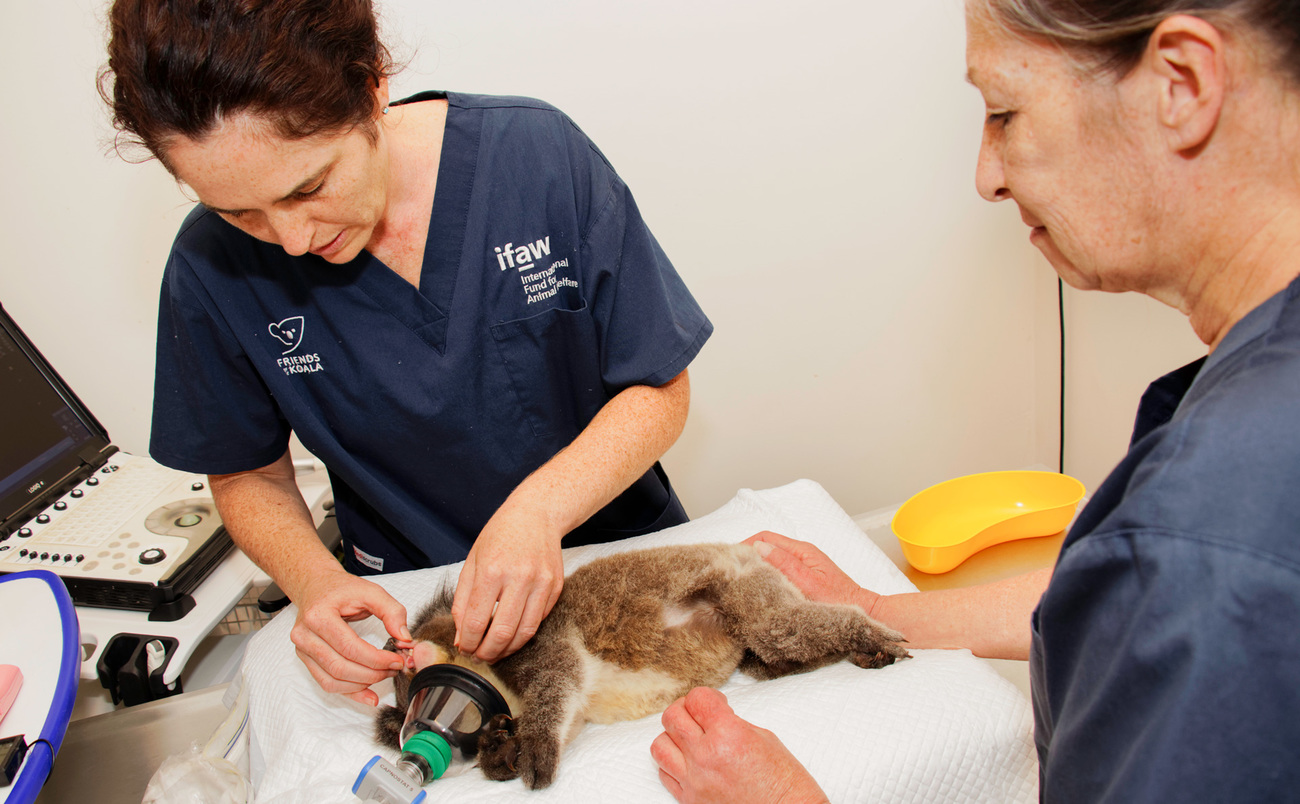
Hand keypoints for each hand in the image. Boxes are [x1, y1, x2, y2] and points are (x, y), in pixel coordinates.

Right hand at [288, 569, 411, 705]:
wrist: (315, 587)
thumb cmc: (341, 589)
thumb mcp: (371, 591)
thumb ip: (392, 611)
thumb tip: (404, 638)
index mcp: (319, 616)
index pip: (350, 647)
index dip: (376, 659)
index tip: (396, 660)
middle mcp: (305, 635)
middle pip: (340, 667)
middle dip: (372, 674)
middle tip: (393, 669)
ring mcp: (302, 650)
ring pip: (332, 681)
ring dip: (362, 685)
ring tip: (384, 676)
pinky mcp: (306, 659)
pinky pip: (326, 683)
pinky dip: (349, 692)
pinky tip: (368, 695)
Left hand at [452, 504, 564, 661]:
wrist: (538, 514)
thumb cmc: (501, 534)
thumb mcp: (472, 561)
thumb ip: (463, 600)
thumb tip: (461, 635)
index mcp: (492, 570)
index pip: (476, 620)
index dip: (468, 641)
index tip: (464, 648)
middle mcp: (519, 578)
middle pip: (502, 633)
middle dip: (487, 653)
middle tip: (479, 657)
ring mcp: (541, 583)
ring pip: (524, 633)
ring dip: (507, 649)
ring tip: (495, 652)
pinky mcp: (555, 588)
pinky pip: (539, 620)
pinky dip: (523, 632)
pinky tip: (512, 633)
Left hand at [651, 687, 829, 803]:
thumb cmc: (784, 779)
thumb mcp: (763, 737)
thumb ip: (731, 723)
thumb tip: (712, 716)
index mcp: (728, 734)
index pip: (696, 698)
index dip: (707, 696)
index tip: (716, 703)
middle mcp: (705, 756)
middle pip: (672, 716)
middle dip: (686, 709)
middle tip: (701, 716)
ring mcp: (694, 780)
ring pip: (659, 745)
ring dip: (674, 737)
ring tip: (691, 740)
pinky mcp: (690, 800)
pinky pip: (664, 774)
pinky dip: (673, 764)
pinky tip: (691, 762)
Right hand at [744, 531, 880, 613]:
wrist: (862, 613)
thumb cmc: (838, 601)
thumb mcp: (808, 583)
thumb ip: (784, 564)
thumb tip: (758, 548)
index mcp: (801, 551)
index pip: (765, 538)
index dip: (745, 544)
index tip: (730, 558)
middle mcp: (801, 555)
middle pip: (766, 546)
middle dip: (747, 555)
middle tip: (731, 570)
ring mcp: (802, 567)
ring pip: (771, 559)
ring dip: (756, 566)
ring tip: (741, 580)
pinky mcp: (803, 579)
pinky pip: (778, 571)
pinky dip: (766, 575)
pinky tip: (759, 588)